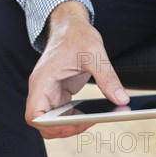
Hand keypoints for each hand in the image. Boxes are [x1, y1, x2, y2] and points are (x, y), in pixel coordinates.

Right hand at [25, 1, 129, 138]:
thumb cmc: (77, 35)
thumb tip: (122, 100)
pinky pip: (63, 115)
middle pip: (43, 124)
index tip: (73, 124)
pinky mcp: (59, 95)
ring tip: (93, 119)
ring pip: (53, 122)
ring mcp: (49, 94)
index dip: (51, 126)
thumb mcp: (95, 54)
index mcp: (43, 81)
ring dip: (70, 126)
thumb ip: (108, 78)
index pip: (34, 115)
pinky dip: (75, 120)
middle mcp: (42, 90)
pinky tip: (91, 115)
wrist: (71, 27)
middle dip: (64, 129)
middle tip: (88, 123)